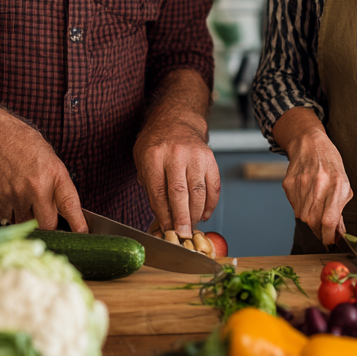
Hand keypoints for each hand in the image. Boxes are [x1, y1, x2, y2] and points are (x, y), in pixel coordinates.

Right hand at [0, 124, 86, 233]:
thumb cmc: (22, 142)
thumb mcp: (50, 157)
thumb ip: (56, 182)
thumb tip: (61, 207)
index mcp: (55, 174)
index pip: (71, 205)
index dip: (78, 224)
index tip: (83, 234)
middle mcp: (37, 188)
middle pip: (47, 224)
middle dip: (49, 225)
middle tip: (47, 218)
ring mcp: (17, 196)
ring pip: (26, 224)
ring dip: (29, 220)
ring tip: (26, 204)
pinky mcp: (0, 199)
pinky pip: (8, 219)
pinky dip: (11, 216)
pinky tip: (12, 203)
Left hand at [134, 114, 219, 239]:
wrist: (176, 121)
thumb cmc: (156, 146)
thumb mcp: (143, 163)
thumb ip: (150, 189)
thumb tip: (160, 221)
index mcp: (153, 156)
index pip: (158, 191)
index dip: (163, 214)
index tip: (166, 229)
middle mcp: (175, 154)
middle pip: (180, 192)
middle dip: (182, 218)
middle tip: (182, 234)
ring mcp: (195, 155)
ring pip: (199, 191)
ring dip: (196, 214)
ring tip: (192, 226)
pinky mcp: (210, 158)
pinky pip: (213, 185)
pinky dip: (211, 204)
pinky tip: (205, 214)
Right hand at [281, 129, 352, 246]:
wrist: (309, 144)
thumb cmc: (331, 164)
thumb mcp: (344, 184)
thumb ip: (340, 209)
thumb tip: (338, 232)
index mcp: (337, 185)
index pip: (329, 220)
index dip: (329, 236)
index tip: (330, 241)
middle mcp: (318, 185)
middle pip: (313, 221)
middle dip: (319, 230)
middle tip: (323, 229)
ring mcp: (301, 184)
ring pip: (302, 217)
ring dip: (310, 219)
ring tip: (315, 207)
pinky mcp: (288, 184)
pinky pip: (294, 207)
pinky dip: (301, 208)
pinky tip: (306, 197)